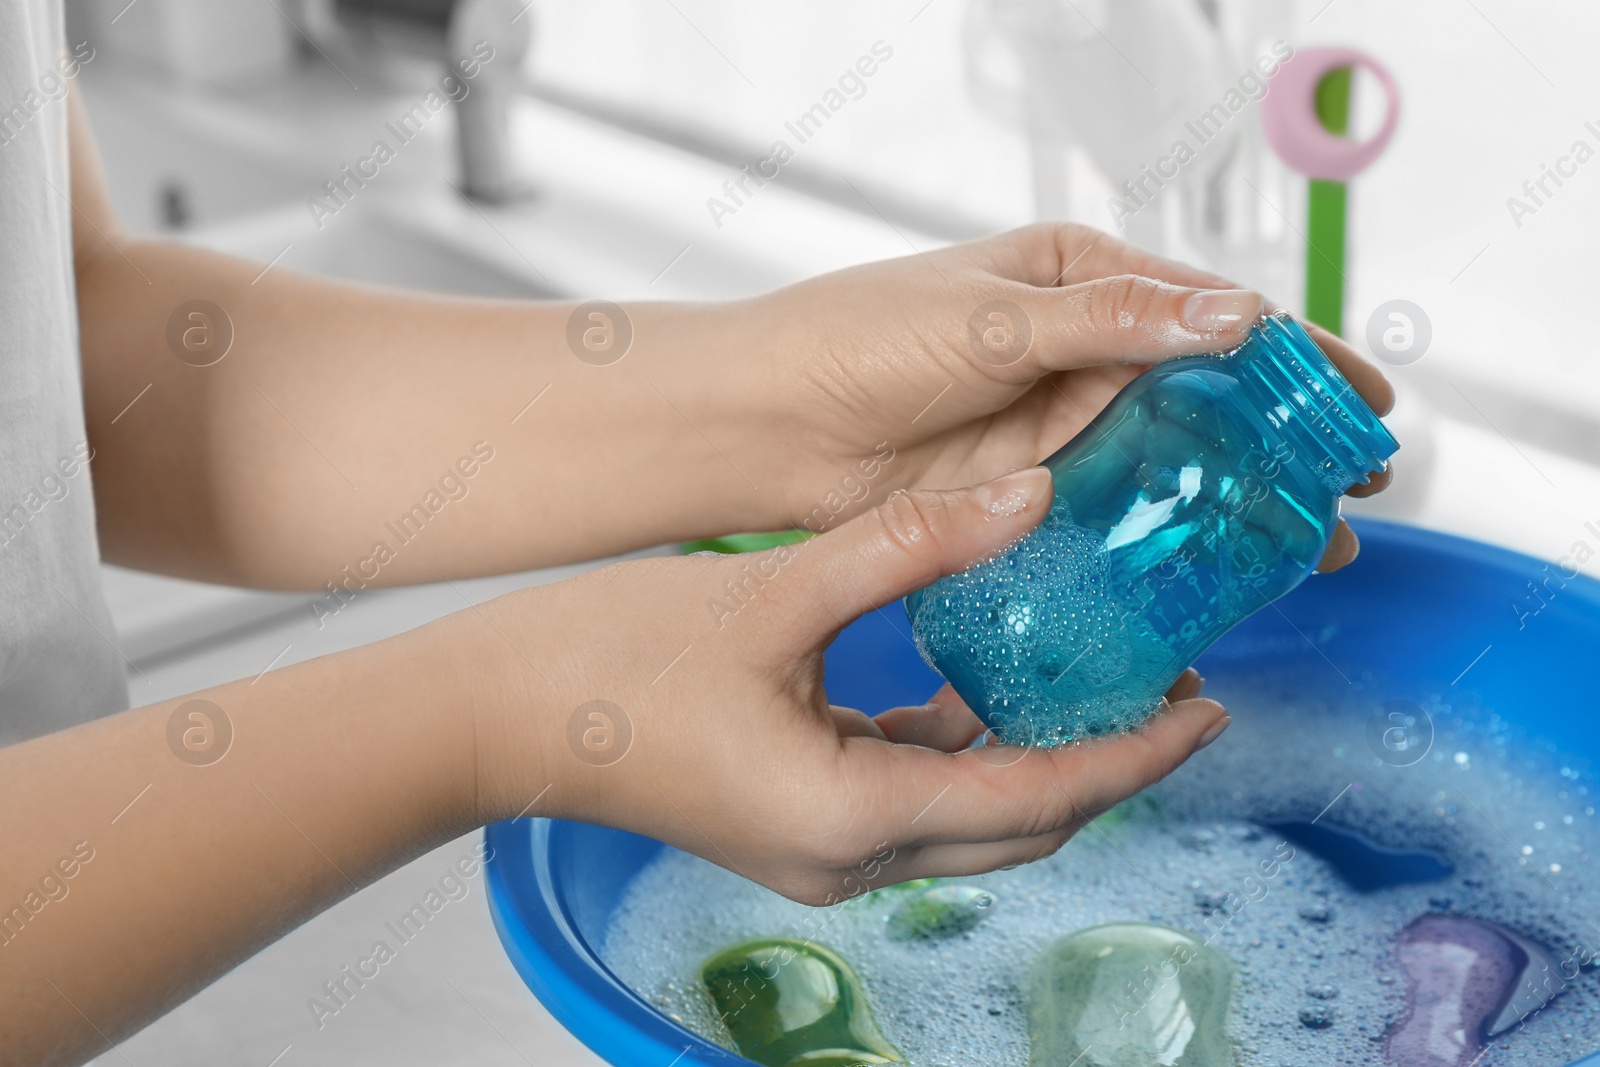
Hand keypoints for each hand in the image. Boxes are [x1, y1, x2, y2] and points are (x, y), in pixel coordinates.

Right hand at [468, 467, 1228, 903]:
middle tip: (1171, 688)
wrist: (493, 718)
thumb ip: (909, 544)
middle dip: (1104, 762)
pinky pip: (911, 797)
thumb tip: (1027, 498)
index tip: (1206, 707)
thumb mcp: (772, 591)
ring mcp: (818, 852)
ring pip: (970, 816)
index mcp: (851, 815)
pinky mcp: (794, 827)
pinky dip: (963, 749)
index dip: (1133, 754)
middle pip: (1019, 823)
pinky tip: (983, 682)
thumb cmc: (605, 663)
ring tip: (1094, 678)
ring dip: (1036, 756)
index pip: (1038, 796)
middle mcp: (846, 857)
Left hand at [710, 222, 1392, 573]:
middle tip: (1357, 496)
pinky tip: (1208, 588)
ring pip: (1168, 470)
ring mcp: (1054, 431)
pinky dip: (1159, 550)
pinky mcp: (1025, 496)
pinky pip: (1110, 523)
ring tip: (1310, 555)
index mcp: (1078, 281)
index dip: (1294, 356)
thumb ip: (1111, 322)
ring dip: (1234, 510)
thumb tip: (1236, 319)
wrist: (766, 425)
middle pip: (1205, 400)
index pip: (1210, 313)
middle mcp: (1077, 355)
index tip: (1364, 400)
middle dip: (1281, 447)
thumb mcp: (993, 319)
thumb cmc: (860, 340)